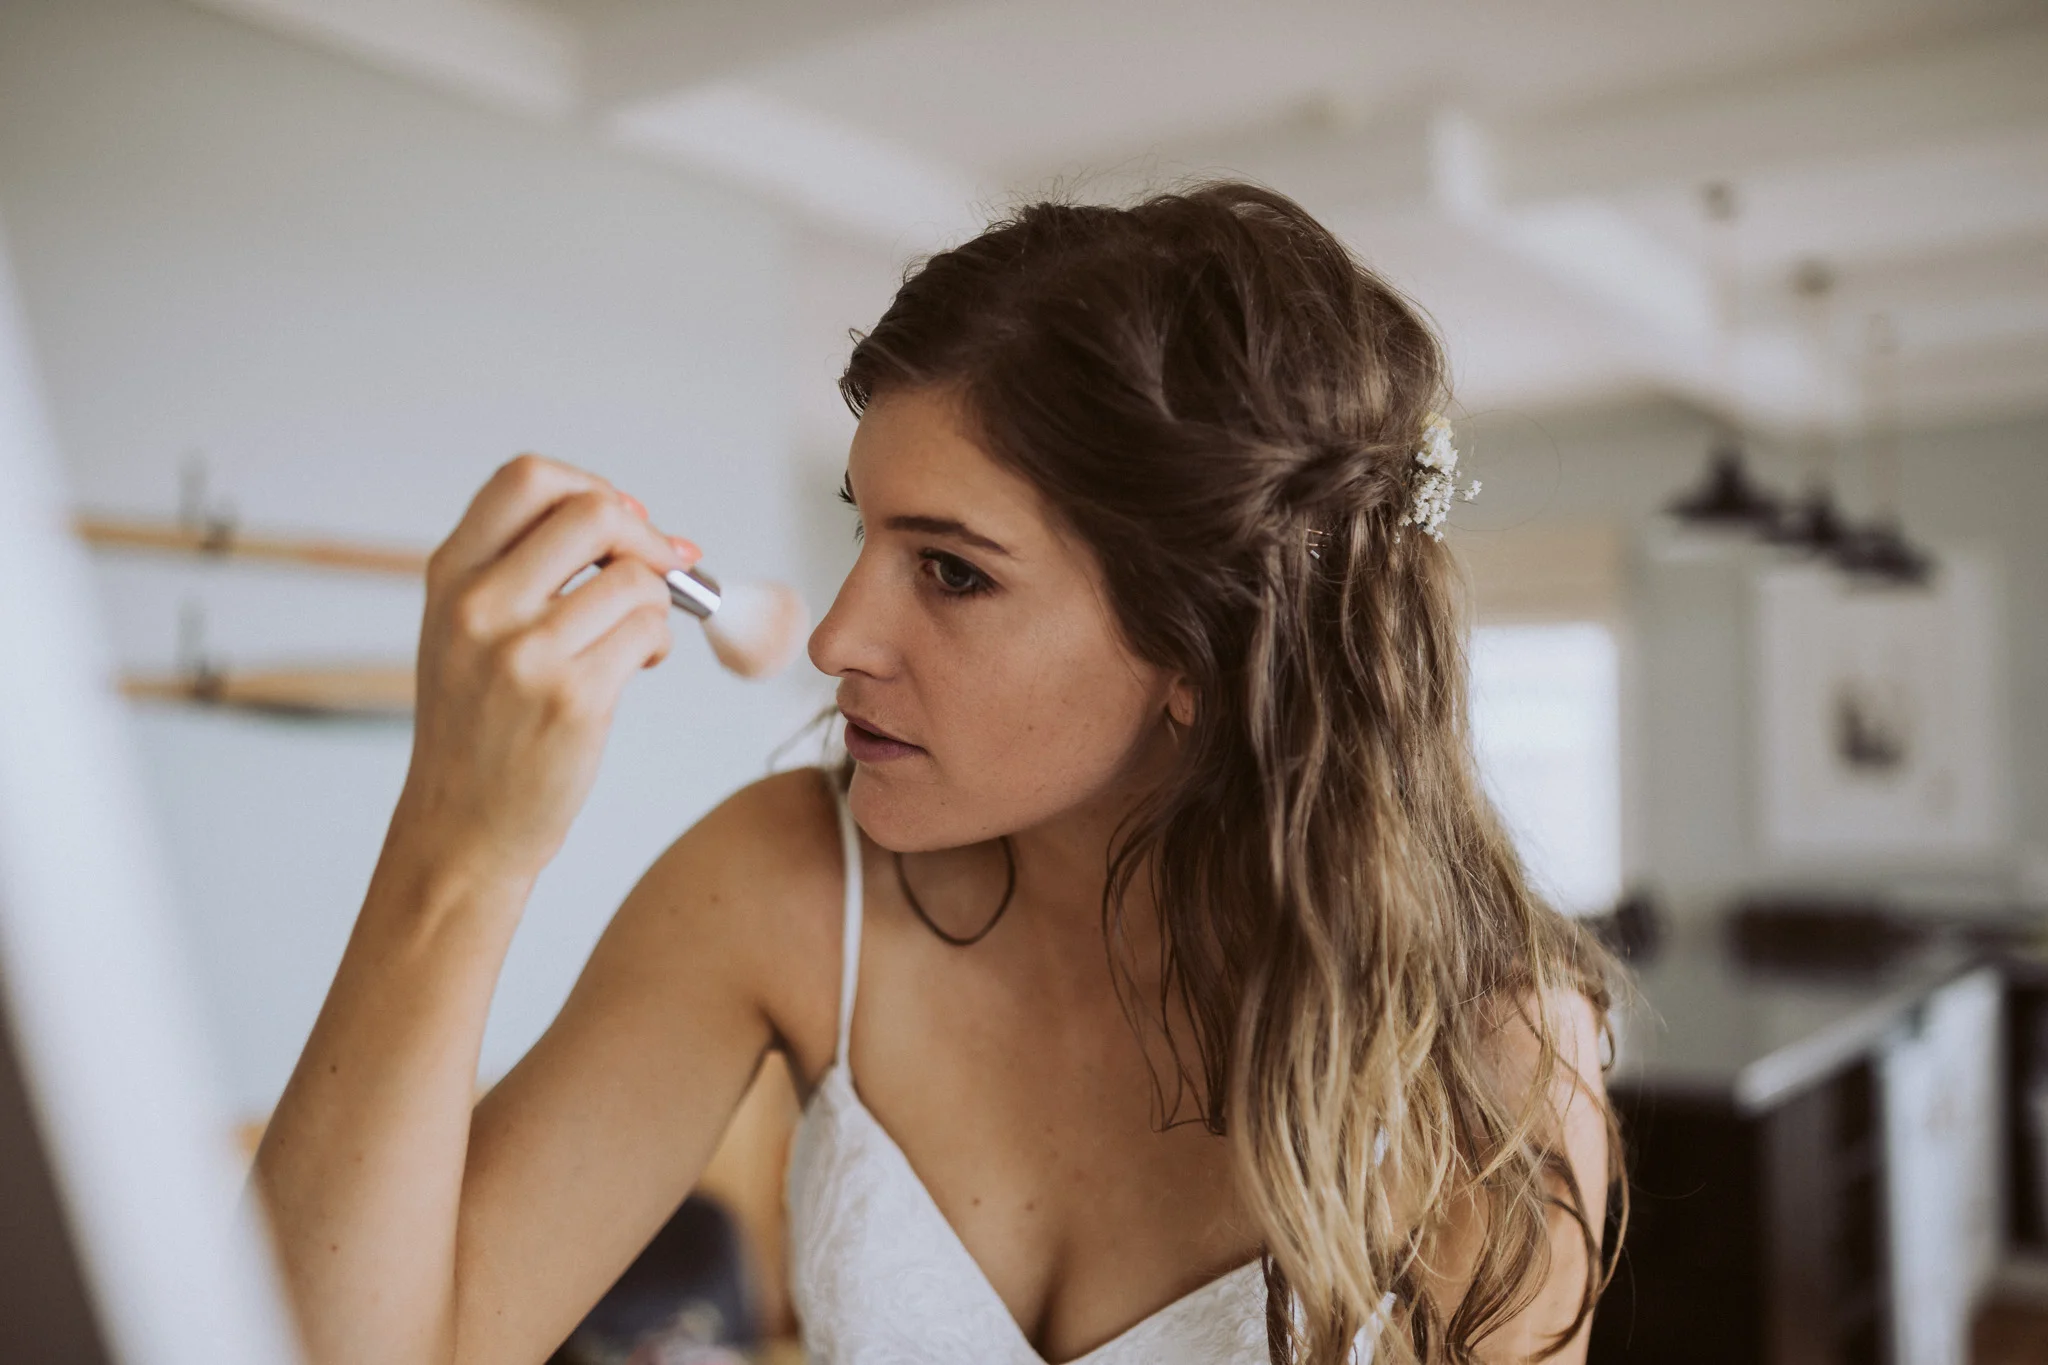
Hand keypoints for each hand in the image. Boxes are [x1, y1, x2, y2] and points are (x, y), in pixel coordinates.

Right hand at [391, 454, 698, 888]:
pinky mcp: (572, 699)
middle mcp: (479, 606)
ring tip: (634, 640)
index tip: (622, 520)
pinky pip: (649, 632)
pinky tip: (634, 668)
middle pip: (594, 513)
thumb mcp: (468, 629)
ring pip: (636, 579)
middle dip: (646, 537)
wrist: (462, 826)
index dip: (592, 487)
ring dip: (656, 604)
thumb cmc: (480, 725)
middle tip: (658, 570)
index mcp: (451, 575)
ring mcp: (524, 653)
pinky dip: (657, 643)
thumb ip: (529, 567)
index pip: (528, 480)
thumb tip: (640, 520)